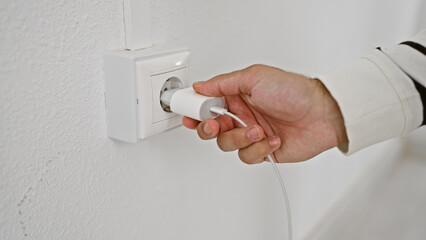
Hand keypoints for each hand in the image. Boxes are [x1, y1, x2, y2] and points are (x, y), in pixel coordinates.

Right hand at [183, 64, 346, 163]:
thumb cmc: (294, 91)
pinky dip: (260, 149)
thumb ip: (223, 83)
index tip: (190, 113)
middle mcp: (241, 115)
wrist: (322, 114)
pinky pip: (247, 157)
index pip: (206, 104)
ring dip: (241, 138)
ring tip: (258, 130)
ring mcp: (250, 134)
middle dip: (210, 129)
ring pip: (227, 145)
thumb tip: (200, 86)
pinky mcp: (262, 151)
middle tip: (217, 125)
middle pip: (211, 128)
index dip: (195, 110)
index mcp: (236, 96)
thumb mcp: (255, 77)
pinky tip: (272, 139)